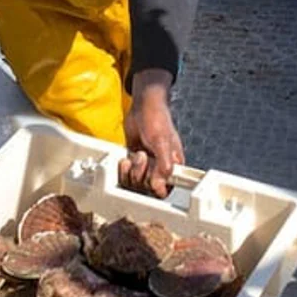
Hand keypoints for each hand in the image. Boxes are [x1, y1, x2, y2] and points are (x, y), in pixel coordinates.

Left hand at [120, 69, 184, 198]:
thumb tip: (161, 186)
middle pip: (147, 188)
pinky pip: (126, 175)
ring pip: (135, 183)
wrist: (142, 106)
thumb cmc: (158, 119)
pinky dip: (123, 169)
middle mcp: (159, 168)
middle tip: (143, 157)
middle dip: (142, 174)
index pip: (167, 189)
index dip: (158, 190)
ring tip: (135, 155)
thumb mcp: (163, 142)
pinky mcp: (133, 160)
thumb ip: (164, 165)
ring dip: (132, 171)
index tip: (151, 183)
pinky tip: (126, 159)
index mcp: (173, 166)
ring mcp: (145, 165)